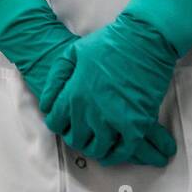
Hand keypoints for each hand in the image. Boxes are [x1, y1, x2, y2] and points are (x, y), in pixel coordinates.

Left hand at [39, 13, 179, 165]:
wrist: (144, 38)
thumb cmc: (108, 43)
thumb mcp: (72, 53)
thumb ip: (56, 79)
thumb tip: (47, 103)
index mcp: (73, 95)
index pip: (56, 123)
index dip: (60, 123)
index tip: (67, 122)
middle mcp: (90, 112)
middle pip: (76, 139)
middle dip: (77, 138)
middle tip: (84, 134)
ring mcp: (113, 120)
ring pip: (99, 148)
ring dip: (97, 148)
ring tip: (99, 142)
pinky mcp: (136, 123)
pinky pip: (125, 149)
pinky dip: (119, 153)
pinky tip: (117, 149)